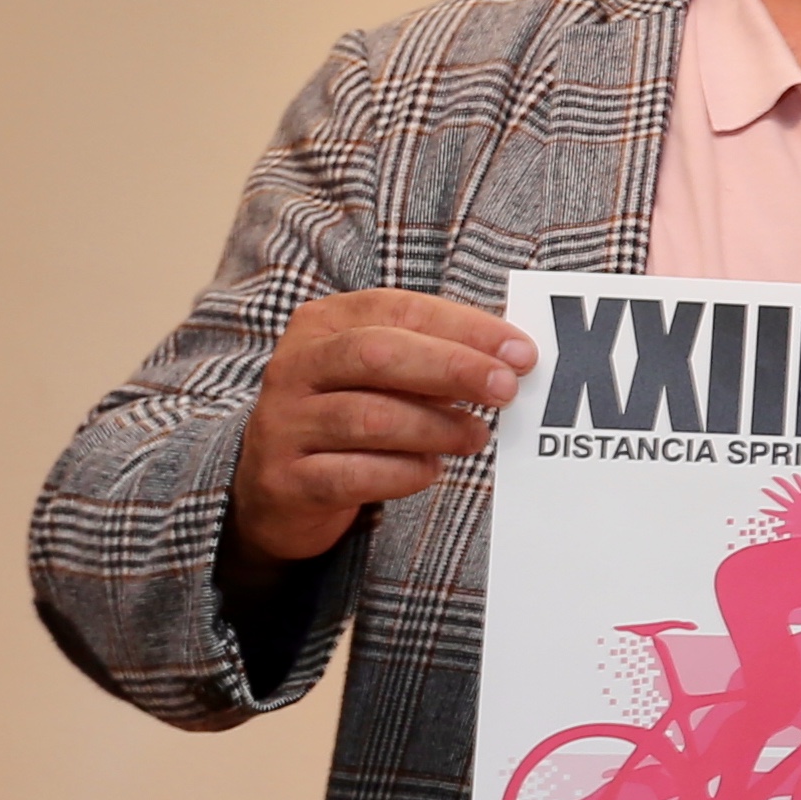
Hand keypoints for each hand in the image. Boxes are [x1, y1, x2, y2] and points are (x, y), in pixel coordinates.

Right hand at [230, 291, 533, 565]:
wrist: (279, 489)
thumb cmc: (351, 415)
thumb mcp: (384, 376)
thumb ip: (436, 358)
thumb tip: (512, 358)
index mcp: (323, 324)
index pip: (399, 309)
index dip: (465, 327)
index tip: (521, 351)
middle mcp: (294, 367)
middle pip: (377, 354)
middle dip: (453, 368)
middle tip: (506, 389)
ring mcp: (283, 424)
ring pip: (369, 417)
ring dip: (437, 427)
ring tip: (476, 436)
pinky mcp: (286, 480)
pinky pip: (355, 475)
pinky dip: (405, 472)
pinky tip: (431, 469)